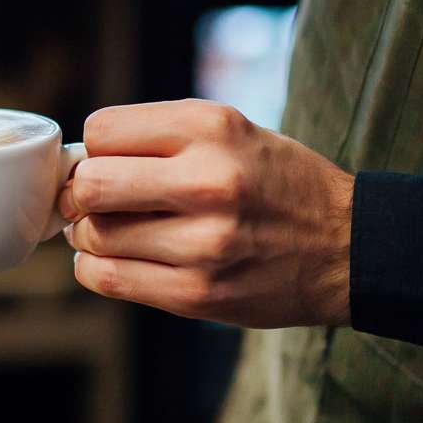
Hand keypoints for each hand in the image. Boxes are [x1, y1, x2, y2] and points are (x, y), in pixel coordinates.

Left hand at [60, 100, 353, 328]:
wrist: (348, 247)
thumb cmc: (276, 183)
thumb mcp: (231, 130)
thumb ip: (159, 137)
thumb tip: (74, 165)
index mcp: (212, 128)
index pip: (101, 132)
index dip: (94, 149)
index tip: (107, 163)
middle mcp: (208, 181)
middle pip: (90, 185)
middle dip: (80, 193)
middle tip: (95, 201)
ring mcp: (204, 243)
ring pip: (94, 236)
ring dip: (90, 235)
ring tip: (116, 231)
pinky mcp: (199, 294)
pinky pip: (108, 279)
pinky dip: (98, 268)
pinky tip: (119, 259)